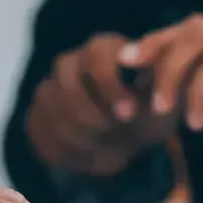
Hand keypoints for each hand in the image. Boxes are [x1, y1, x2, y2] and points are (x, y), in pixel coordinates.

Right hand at [26, 32, 174, 175]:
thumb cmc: (149, 111)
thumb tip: (165, 71)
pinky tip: (87, 153)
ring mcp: (49, 88)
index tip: (128, 114)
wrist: (125, 137)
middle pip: (67, 83)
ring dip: (82, 134)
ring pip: (53, 110)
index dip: (110, 85)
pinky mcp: (36, 114)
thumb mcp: (165, 98)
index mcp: (103, 50)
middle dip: (91, 114)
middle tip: (113, 133)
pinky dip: (66, 148)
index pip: (97, 55)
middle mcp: (71, 63)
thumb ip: (165, 83)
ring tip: (105, 144)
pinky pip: (42, 131)